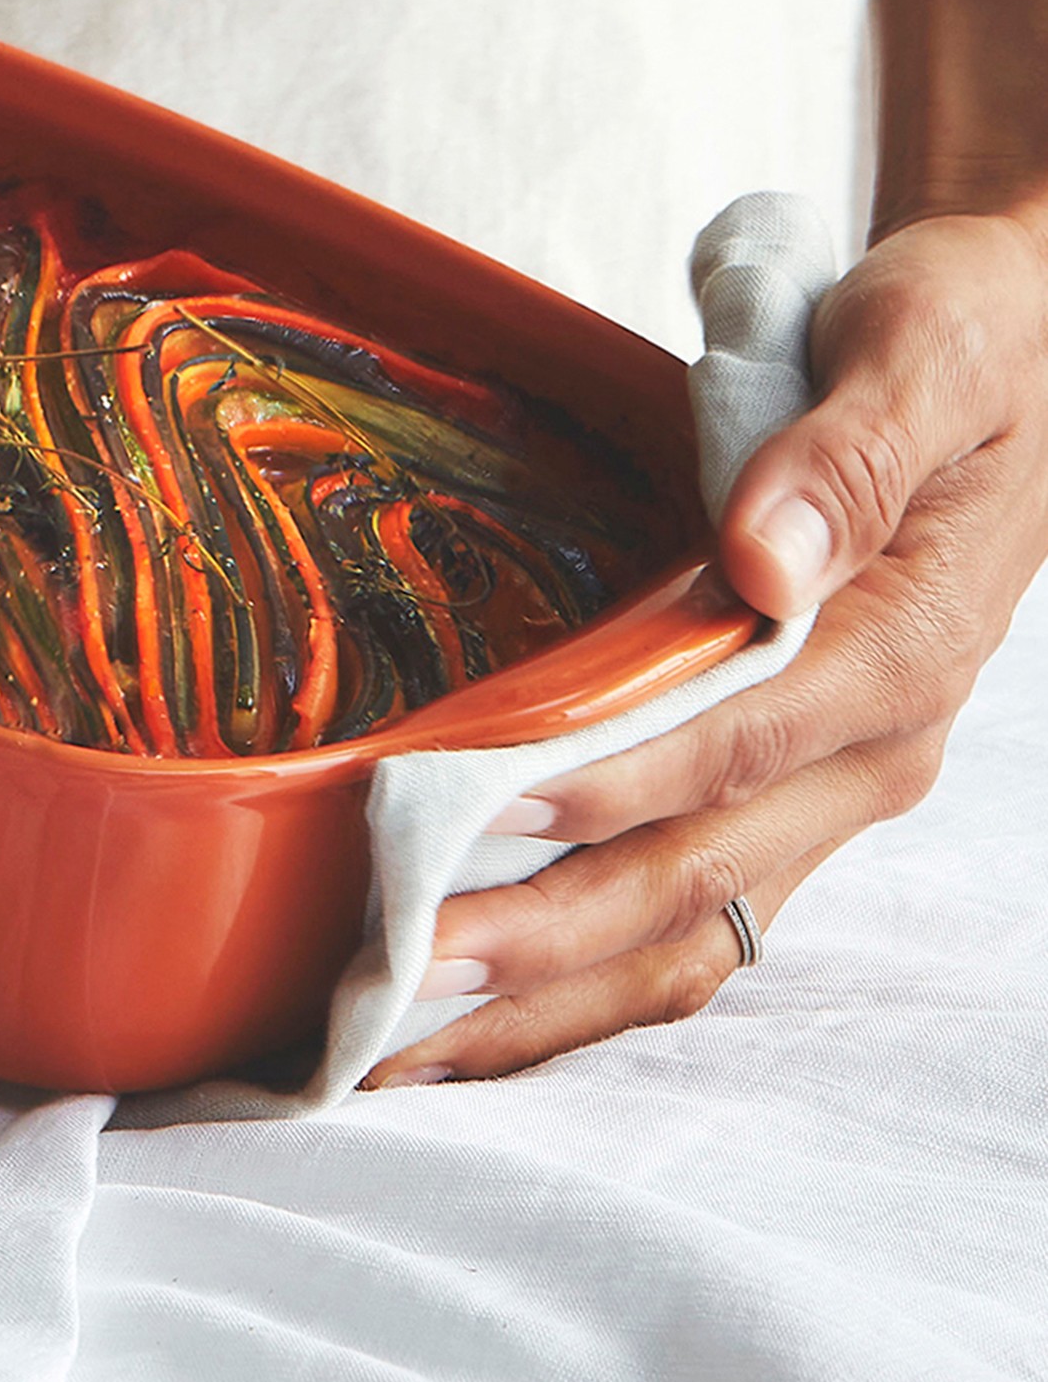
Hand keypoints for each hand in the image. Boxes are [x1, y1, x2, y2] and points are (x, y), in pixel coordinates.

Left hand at [365, 206, 1047, 1086]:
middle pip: (700, 879)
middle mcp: (870, 749)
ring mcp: (828, 787)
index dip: (612, 784)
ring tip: (398, 1040)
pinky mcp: (786, 795)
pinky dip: (585, 975)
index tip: (480, 810)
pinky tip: (478, 1009)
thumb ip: (846, 456)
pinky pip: (691, 915)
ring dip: (548, 996)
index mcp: (905, 647)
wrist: (1015, 357)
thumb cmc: (959, 341)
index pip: (741, 743)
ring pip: (690, 933)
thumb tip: (762, 561)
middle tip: (396, 977)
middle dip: (546, 940)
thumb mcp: (918, 354)